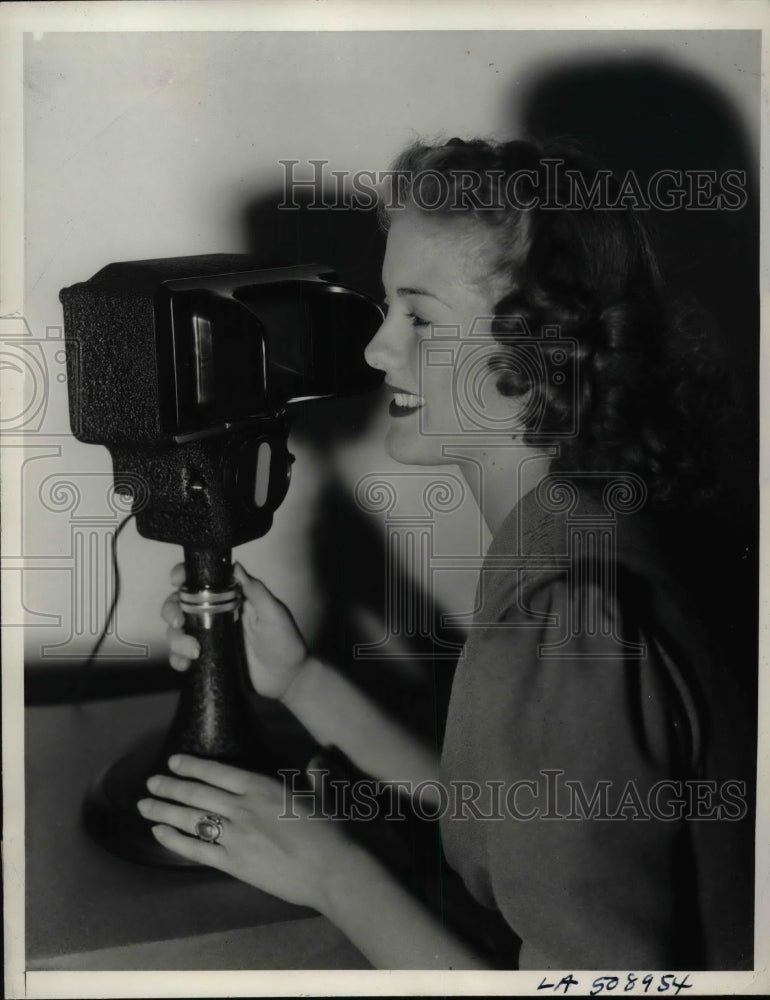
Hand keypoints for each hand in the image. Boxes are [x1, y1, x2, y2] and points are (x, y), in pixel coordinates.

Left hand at [137, 754, 351, 911]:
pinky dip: (173, 840)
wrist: (331, 869)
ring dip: (164, 810)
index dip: (193, 765)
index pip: (218, 772)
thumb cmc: (331, 829)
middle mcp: (241, 807)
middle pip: (197, 793)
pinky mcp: (232, 863)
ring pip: (190, 819)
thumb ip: (317, 773)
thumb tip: (318, 758)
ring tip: (144, 805)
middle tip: (151, 782)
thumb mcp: (325, 793)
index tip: (174, 761)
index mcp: (261, 787)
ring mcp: (234, 836)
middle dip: (170, 786)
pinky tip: (159, 833)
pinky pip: (195, 849)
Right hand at [161, 562, 307, 700]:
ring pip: (178, 630)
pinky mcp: (207, 657)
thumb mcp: (274, 613)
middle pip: (181, 604)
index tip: (176, 580)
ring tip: (194, 651)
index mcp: (231, 597)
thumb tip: (235, 565)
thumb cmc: (286, 642)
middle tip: (178, 623)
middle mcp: (216, 613)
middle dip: (171, 610)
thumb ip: (256, 590)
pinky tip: (185, 665)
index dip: (184, 576)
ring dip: (176, 639)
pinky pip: (182, 656)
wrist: (287, 679)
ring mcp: (209, 636)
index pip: (202, 580)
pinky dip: (177, 659)